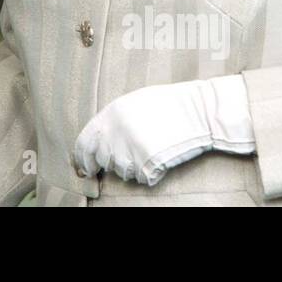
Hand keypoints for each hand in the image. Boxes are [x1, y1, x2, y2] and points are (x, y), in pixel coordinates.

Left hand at [71, 75, 255, 186]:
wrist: (198, 110)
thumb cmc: (171, 104)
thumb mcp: (134, 103)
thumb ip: (114, 120)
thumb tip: (100, 141)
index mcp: (109, 114)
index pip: (84, 143)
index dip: (83, 159)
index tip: (87, 168)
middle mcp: (114, 132)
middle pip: (104, 160)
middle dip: (114, 163)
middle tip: (131, 158)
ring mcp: (129, 148)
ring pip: (123, 172)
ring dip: (134, 168)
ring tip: (152, 150)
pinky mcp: (146, 163)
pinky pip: (142, 177)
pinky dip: (151, 173)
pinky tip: (162, 156)